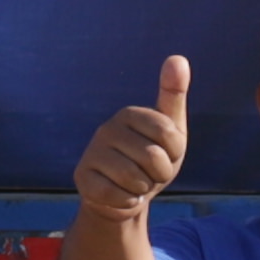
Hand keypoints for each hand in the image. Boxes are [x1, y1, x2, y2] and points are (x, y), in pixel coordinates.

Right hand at [77, 55, 192, 217]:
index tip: (164, 154)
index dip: (175, 154)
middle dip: (160, 174)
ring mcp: (92, 153)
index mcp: (129, 113)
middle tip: (149, 172)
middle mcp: (106, 128)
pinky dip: (126, 201)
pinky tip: (121, 194)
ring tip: (135, 183)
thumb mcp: (171, 130)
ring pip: (135, 179)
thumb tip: (178, 58)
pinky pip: (116, 195)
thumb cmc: (152, 160)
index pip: (170, 136)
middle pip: (154, 159)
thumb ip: (173, 95)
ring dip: (143, 189)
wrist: (125, 196)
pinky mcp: (82, 177)